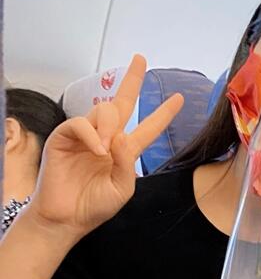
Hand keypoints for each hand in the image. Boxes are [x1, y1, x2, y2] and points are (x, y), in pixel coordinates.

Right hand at [26, 55, 182, 238]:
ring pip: (103, 112)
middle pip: (121, 102)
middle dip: (132, 80)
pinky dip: (92, 134)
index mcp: (124, 150)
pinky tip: (97, 150)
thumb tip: (122, 136)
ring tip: (106, 150)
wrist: (67, 218)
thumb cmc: (95, 205)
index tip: (178, 98)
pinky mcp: (63, 137)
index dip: (163, 113)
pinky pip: (80, 123)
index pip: (147, 127)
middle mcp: (106, 138)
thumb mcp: (123, 187)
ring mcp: (85, 136)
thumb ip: (127, 162)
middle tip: (141, 60)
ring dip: (109, 126)